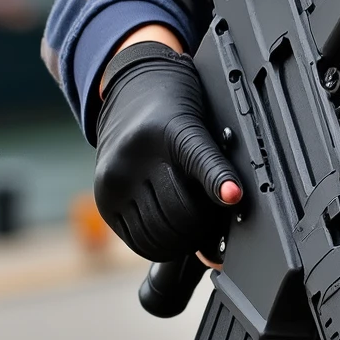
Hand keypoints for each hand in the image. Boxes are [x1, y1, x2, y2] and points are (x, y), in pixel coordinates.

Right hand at [94, 36, 241, 261]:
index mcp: (171, 130)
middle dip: (203, 226)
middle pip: (180, 213)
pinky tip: (171, 234)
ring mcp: (116, 180)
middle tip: (214, 224)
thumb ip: (215, 162)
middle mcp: (137, 156)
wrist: (132, 93)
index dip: (220, 182)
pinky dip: (159, 245)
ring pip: (158, 233)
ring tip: (194, 230)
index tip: (234, 196)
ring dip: (182, 240)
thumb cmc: (177, 109)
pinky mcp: (105, 200)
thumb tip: (232, 205)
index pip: (201, 160)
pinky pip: (137, 240)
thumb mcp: (202, 122)